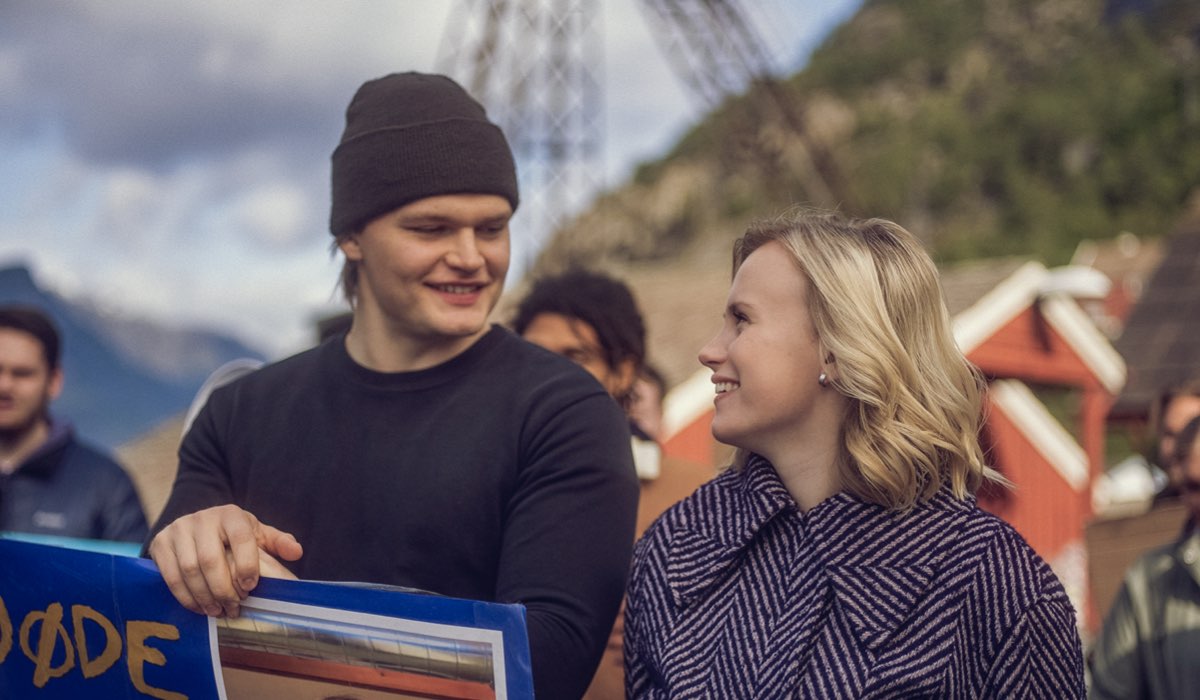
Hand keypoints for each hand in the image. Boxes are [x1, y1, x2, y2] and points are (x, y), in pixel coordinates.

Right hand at [148, 504, 302, 617]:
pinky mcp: (160, 544)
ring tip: (218, 611)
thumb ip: (278, 542)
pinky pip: (171, 577)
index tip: (251, 587)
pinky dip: (186, 597)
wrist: (196, 525)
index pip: (240, 538)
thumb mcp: (256, 533)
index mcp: (231, 514)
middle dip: (223, 589)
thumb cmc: (233, 534)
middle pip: (210, 560)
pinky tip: (199, 608)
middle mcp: (202, 518)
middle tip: (233, 608)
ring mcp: (178, 529)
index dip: (246, 564)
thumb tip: (297, 552)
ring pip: (189, 570)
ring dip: (204, 597)